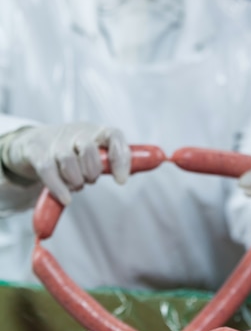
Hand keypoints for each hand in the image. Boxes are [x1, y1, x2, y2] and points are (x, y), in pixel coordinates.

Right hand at [1, 122, 130, 204]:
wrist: (35, 142)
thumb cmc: (74, 151)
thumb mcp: (95, 152)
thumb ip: (113, 161)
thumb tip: (134, 171)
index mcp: (97, 131)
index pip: (114, 136)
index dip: (120, 159)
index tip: (121, 181)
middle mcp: (77, 132)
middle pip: (89, 150)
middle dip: (92, 172)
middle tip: (89, 179)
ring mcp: (55, 141)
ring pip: (68, 160)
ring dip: (75, 180)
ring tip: (76, 184)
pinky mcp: (37, 152)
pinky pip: (48, 171)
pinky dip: (59, 188)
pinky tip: (66, 199)